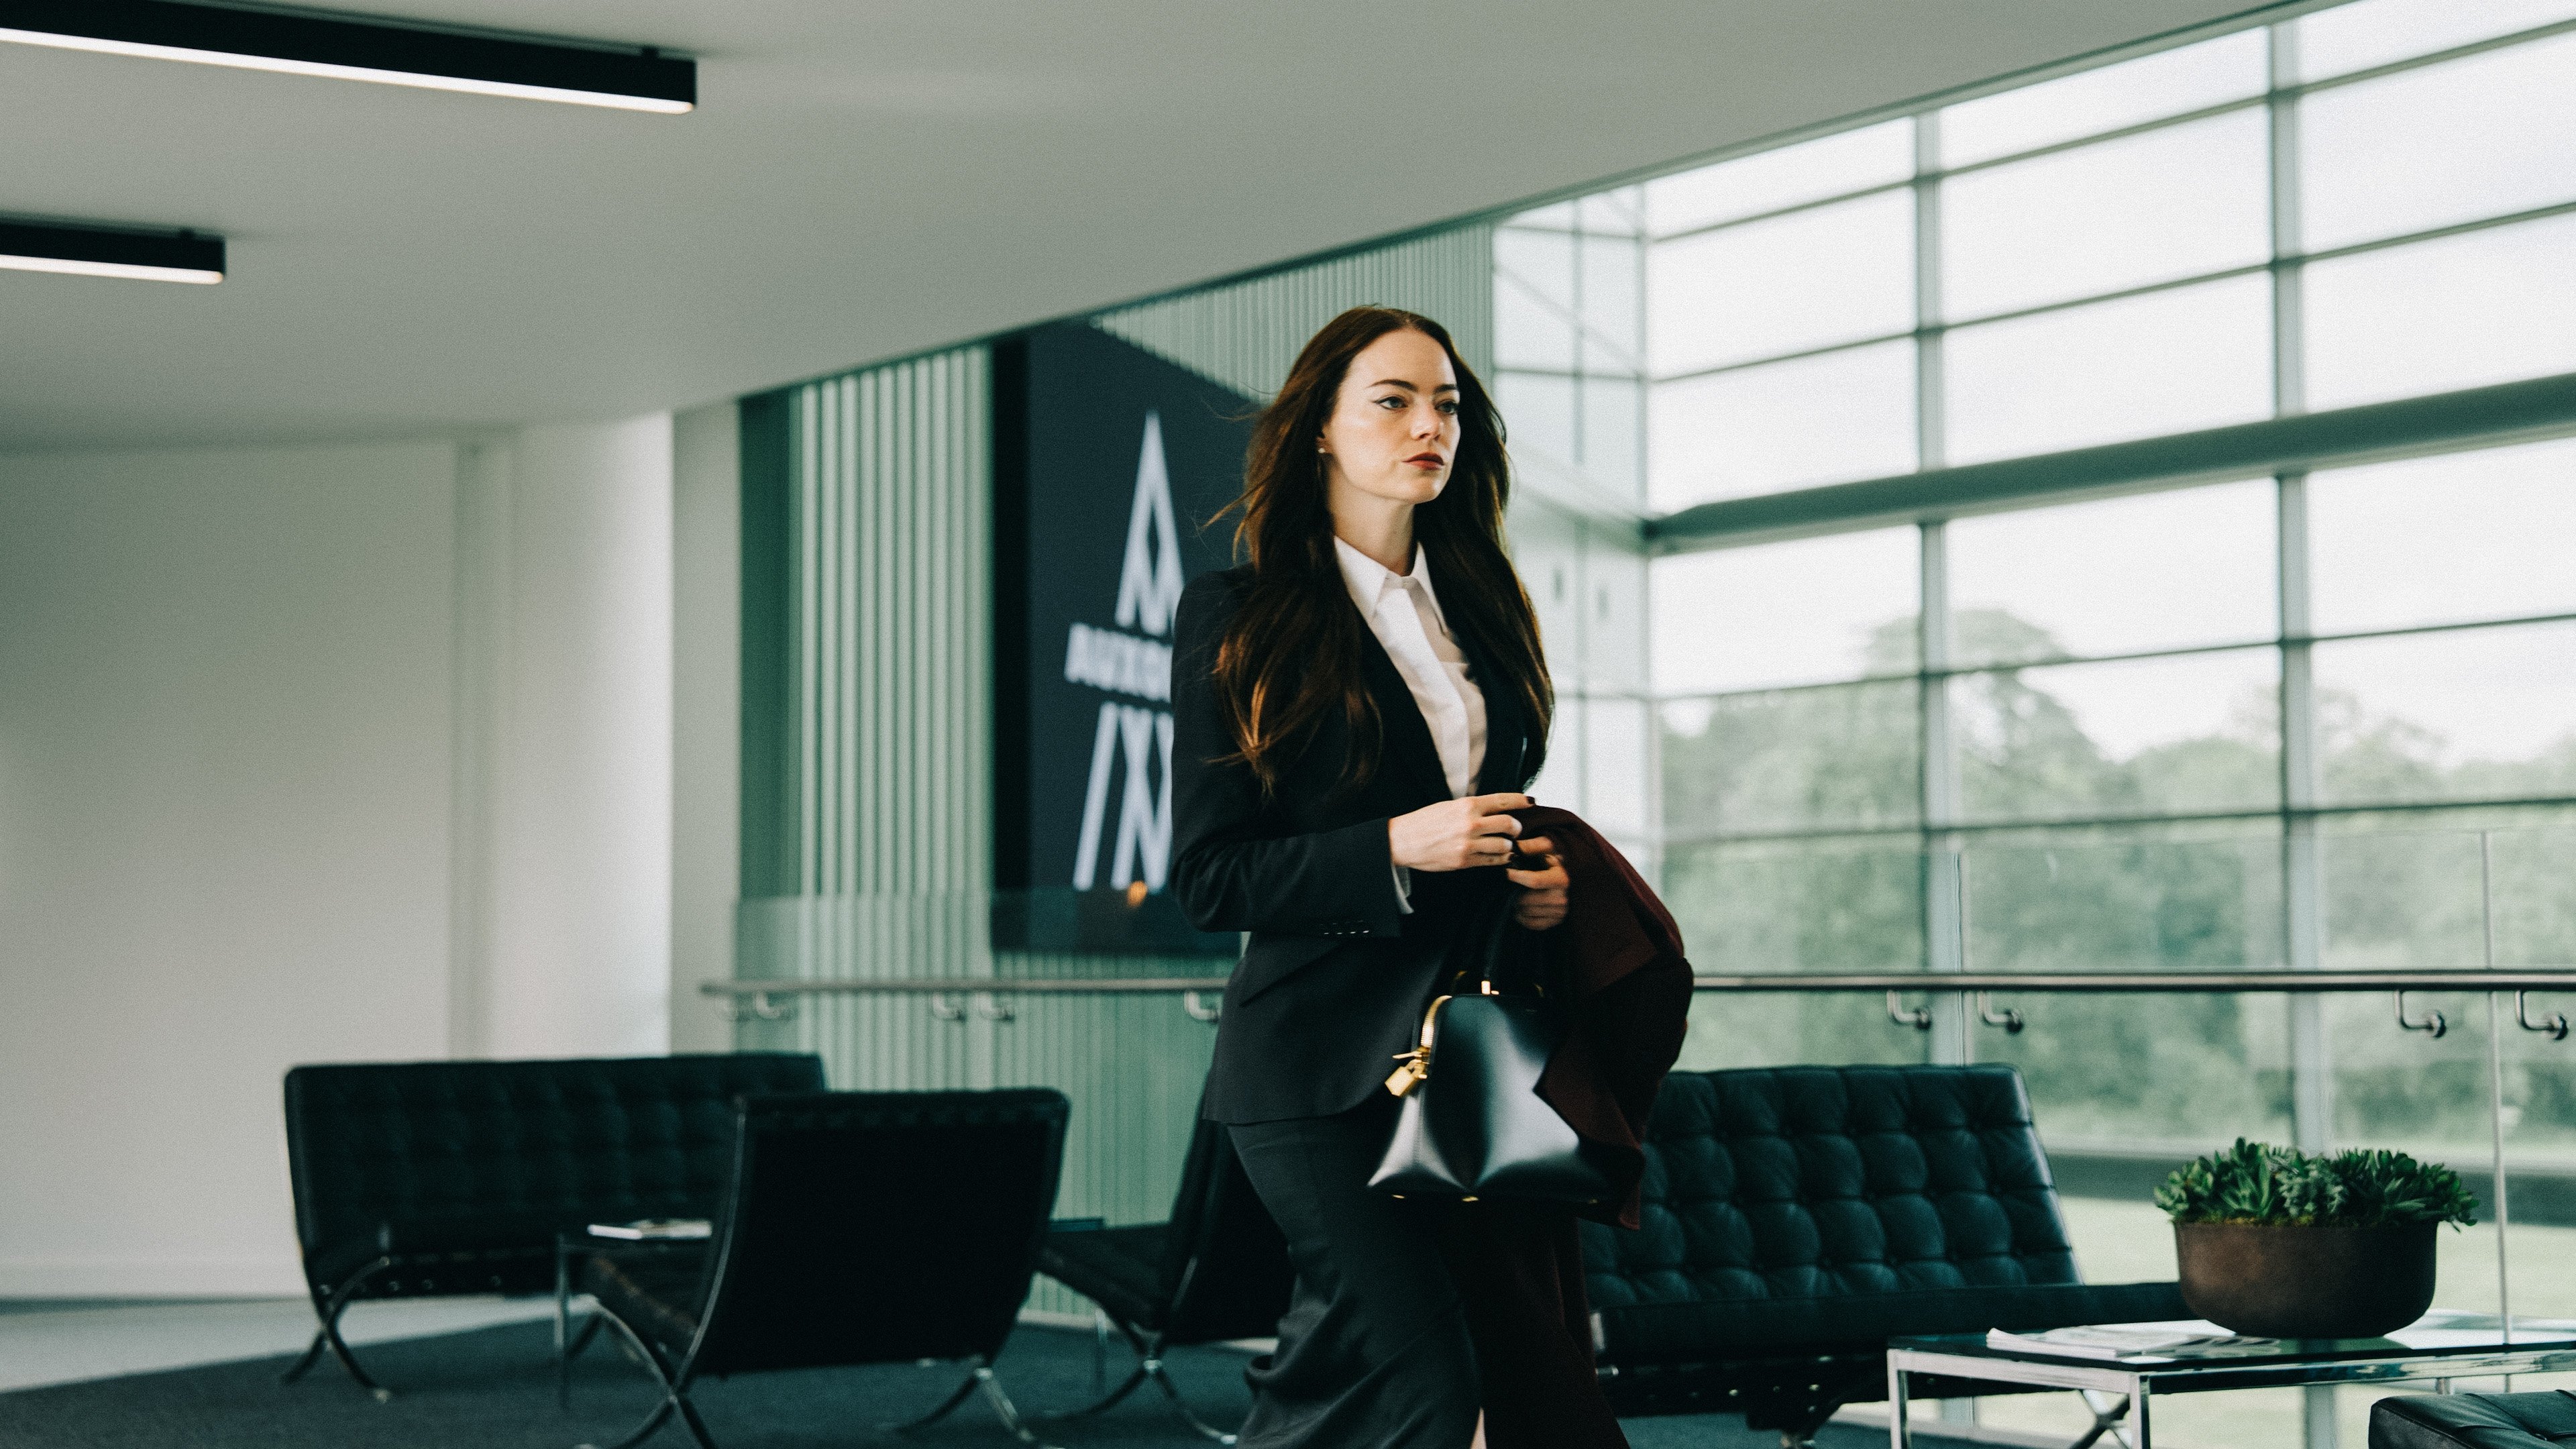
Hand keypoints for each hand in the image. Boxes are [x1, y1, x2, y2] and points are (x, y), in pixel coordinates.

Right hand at [1388, 793, 1531, 872]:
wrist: (1403, 841)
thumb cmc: (1425, 821)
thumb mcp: (1449, 806)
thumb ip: (1473, 808)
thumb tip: (1497, 809)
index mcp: (1467, 805)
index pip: (1503, 800)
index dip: (1521, 801)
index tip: (1530, 802)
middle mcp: (1471, 823)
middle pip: (1511, 824)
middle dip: (1517, 828)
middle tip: (1515, 830)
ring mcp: (1469, 844)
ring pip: (1505, 846)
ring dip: (1509, 846)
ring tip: (1504, 845)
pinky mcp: (1465, 861)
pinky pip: (1493, 861)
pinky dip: (1500, 859)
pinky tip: (1498, 857)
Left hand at [1507, 835, 1569, 930]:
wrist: (1570, 875)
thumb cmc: (1554, 859)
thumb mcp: (1546, 848)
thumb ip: (1530, 847)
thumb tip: (1512, 849)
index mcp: (1561, 878)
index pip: (1534, 881)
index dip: (1517, 877)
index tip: (1506, 873)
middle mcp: (1562, 898)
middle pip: (1526, 900)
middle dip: (1514, 893)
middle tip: (1510, 885)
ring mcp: (1560, 912)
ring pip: (1526, 912)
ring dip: (1516, 904)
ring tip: (1516, 894)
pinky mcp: (1556, 921)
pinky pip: (1531, 924)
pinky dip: (1522, 916)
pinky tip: (1521, 906)